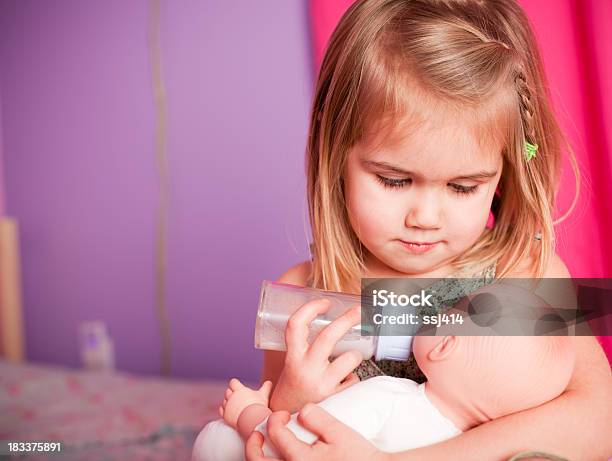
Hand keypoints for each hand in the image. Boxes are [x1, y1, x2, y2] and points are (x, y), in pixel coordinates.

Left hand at [219, 378, 272, 427]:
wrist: (254, 422)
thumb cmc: (259, 407)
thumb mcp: (264, 395)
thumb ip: (266, 388)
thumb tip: (269, 382)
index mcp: (239, 390)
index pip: (233, 382)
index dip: (236, 385)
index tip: (240, 389)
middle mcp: (231, 396)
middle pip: (228, 391)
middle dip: (232, 393)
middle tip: (240, 399)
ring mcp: (227, 406)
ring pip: (224, 400)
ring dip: (229, 402)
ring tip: (236, 406)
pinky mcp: (225, 415)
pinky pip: (221, 409)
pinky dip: (225, 409)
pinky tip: (231, 411)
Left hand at [245, 404, 388, 460]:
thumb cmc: (357, 456)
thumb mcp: (338, 432)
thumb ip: (317, 418)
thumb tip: (302, 411)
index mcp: (300, 459)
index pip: (275, 433)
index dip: (275, 419)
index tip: (284, 415)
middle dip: (253, 444)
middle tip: (258, 433)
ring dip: (259, 458)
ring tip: (262, 447)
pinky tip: (278, 459)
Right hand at [270, 299, 362, 411]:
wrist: (287, 420)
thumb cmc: (294, 383)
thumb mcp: (293, 360)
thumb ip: (307, 343)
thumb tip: (335, 318)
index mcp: (293, 357)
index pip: (295, 325)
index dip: (310, 309)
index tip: (325, 301)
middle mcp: (305, 369)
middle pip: (328, 336)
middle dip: (347, 319)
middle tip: (359, 310)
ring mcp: (321, 385)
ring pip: (351, 357)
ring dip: (354, 355)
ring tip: (347, 361)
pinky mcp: (335, 399)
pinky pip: (354, 379)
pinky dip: (352, 377)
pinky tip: (343, 382)